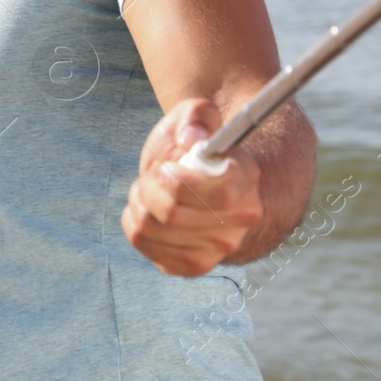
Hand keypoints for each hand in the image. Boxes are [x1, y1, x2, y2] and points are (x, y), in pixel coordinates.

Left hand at [121, 98, 263, 275]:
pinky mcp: (191, 265)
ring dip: (139, 200)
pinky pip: (141, 242)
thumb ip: (196, 116)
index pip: (219, 195)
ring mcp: (218, 248)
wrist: (200, 179)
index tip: (166, 166)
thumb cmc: (194, 145)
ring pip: (150, 228)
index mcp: (246, 180)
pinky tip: (150, 209)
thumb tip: (191, 137)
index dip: (180, 181)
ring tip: (152, 188)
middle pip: (171, 213)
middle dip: (150, 185)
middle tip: (156, 172)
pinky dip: (134, 220)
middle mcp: (240, 221)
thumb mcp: (194, 115)